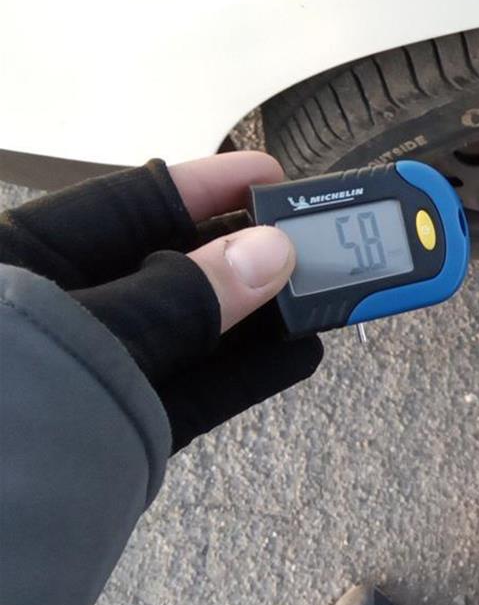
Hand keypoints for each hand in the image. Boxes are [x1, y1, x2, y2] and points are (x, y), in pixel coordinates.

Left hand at [0, 152, 323, 451]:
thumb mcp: (78, 336)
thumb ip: (180, 295)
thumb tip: (268, 253)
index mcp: (20, 263)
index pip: (126, 204)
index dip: (203, 187)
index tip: (270, 176)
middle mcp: (58, 311)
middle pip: (168, 265)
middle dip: (243, 252)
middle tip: (313, 242)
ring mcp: (93, 373)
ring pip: (190, 330)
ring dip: (259, 315)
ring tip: (322, 298)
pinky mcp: (120, 429)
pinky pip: (194, 390)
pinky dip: (248, 373)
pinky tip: (298, 354)